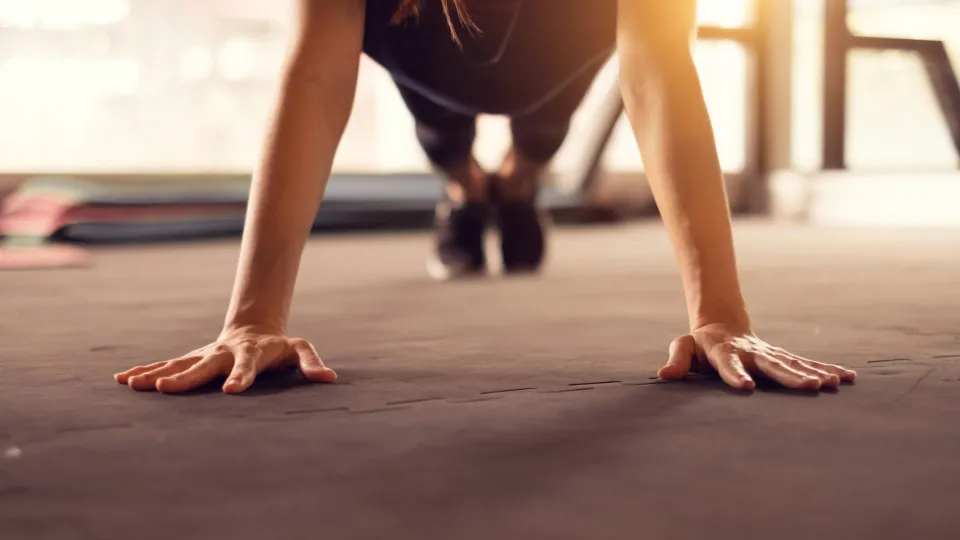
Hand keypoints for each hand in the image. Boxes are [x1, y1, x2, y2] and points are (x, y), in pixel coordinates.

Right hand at [114, 326, 336, 393]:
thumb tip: (328, 378)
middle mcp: (223, 353)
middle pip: (203, 365)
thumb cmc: (279, 346)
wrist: (255, 328)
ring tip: (133, 384)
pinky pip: (167, 364)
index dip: (241, 378)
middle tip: (163, 387)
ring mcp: (205, 355)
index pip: (247, 367)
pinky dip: (146, 370)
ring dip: (155, 373)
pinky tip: (123, 379)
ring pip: (178, 363)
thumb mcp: (300, 350)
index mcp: (251, 354)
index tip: (231, 391)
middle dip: (183, 377)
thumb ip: (311, 363)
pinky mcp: (193, 358)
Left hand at [658, 323, 855, 390]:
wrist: (723, 326)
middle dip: (791, 376)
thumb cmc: (700, 345)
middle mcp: (752, 352)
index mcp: (725, 352)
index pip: (729, 364)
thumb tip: (663, 375)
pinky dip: (827, 369)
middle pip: (772, 365)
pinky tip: (848, 377)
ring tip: (834, 383)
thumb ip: (677, 360)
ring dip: (815, 373)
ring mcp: (770, 354)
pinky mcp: (782, 357)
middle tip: (811, 387)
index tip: (746, 387)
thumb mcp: (684, 348)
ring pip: (794, 363)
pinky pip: (806, 363)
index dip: (736, 375)